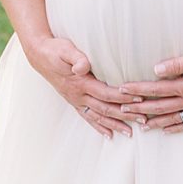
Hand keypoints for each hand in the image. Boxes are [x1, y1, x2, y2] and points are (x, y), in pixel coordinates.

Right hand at [24, 35, 145, 139]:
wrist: (39, 55)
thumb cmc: (55, 50)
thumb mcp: (65, 49)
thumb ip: (75, 58)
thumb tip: (83, 66)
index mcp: (80, 83)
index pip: (106, 93)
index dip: (123, 97)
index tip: (139, 99)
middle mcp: (79, 96)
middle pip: (106, 108)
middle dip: (125, 114)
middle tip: (143, 119)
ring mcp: (76, 100)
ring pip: (98, 116)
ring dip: (114, 124)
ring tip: (130, 133)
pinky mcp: (74, 101)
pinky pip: (88, 117)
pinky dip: (99, 126)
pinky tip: (109, 134)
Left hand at [118, 48, 182, 133]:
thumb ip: (178, 64)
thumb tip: (156, 69)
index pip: (156, 89)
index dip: (137, 90)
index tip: (122, 91)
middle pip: (160, 106)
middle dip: (139, 108)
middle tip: (122, 110)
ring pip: (172, 118)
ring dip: (155, 122)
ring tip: (141, 125)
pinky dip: (176, 128)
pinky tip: (167, 131)